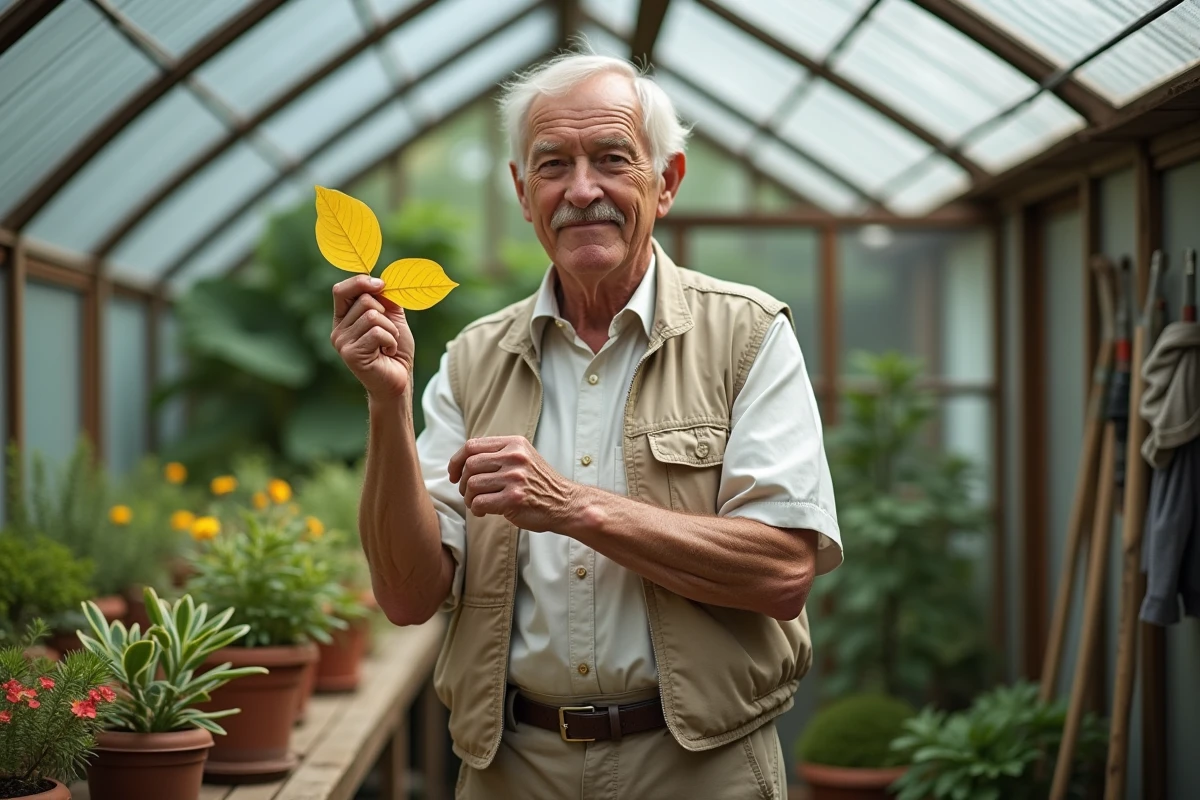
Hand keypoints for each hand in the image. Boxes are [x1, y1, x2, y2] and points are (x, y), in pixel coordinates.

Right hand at [331, 274, 414, 399]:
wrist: (400, 378)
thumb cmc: (395, 349)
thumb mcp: (392, 317)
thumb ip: (385, 299)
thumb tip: (381, 281)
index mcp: (343, 318)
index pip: (341, 291)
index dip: (360, 282)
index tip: (381, 284)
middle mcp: (338, 330)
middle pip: (363, 300)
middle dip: (385, 314)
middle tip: (388, 332)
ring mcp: (342, 343)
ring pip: (372, 316)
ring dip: (390, 330)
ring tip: (388, 344)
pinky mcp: (351, 354)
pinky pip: (377, 332)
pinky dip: (390, 341)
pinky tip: (387, 353)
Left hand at [448, 436, 578, 530]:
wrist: (566, 503)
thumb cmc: (539, 484)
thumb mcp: (523, 458)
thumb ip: (498, 454)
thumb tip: (462, 461)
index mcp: (514, 444)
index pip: (472, 446)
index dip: (456, 461)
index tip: (453, 475)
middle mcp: (515, 458)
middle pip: (469, 465)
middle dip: (462, 482)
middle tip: (469, 493)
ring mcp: (515, 478)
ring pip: (472, 484)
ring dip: (469, 498)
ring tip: (477, 503)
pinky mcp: (514, 499)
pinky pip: (480, 502)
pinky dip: (476, 509)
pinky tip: (484, 511)